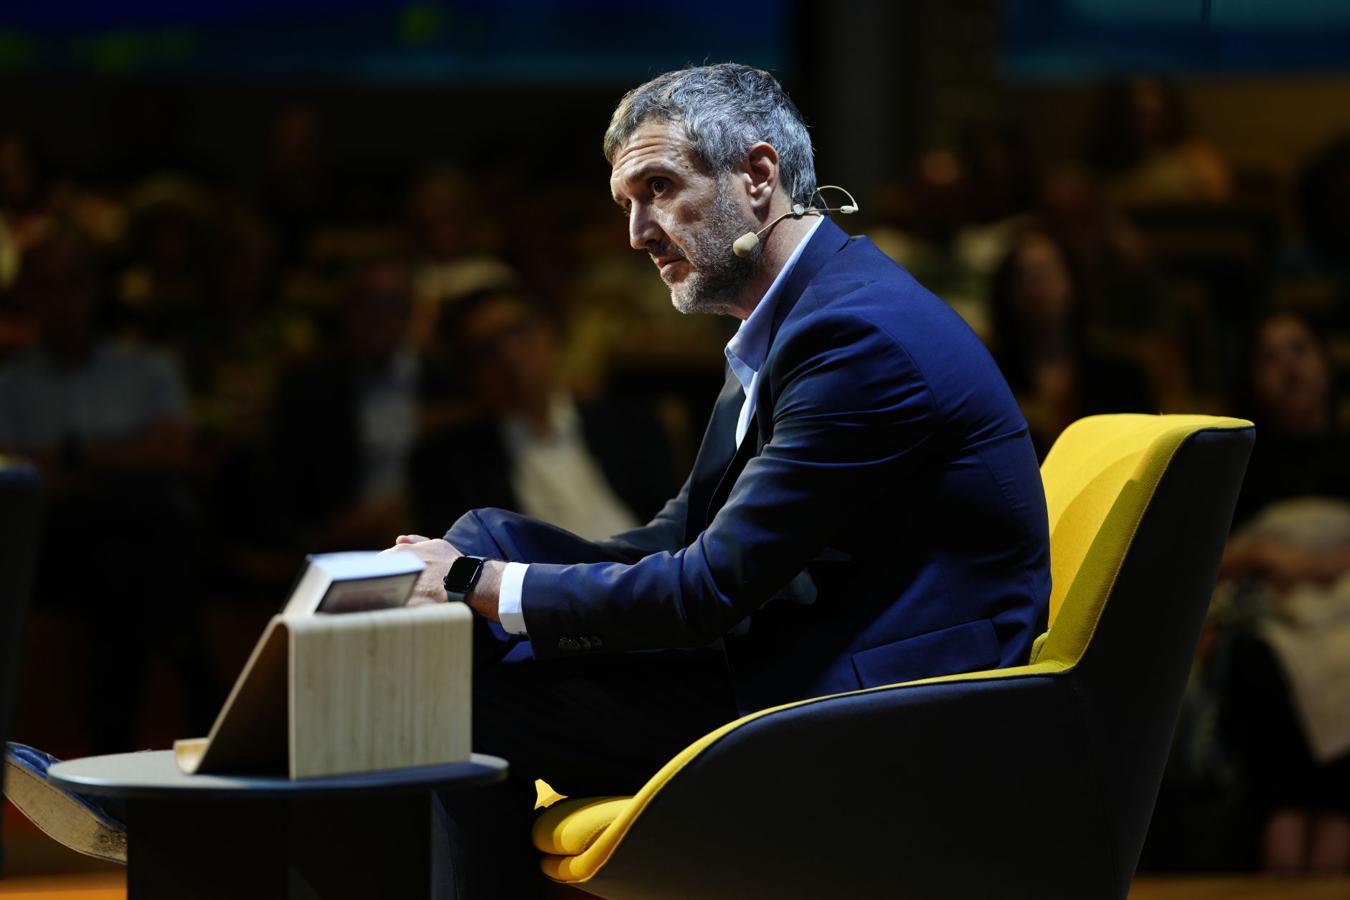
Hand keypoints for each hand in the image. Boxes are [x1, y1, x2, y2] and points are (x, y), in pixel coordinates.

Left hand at [383, 534, 502, 621]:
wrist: (466, 581)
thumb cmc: (451, 562)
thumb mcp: (435, 544)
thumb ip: (415, 541)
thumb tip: (398, 539)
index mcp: (401, 552)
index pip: (379, 561)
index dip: (382, 569)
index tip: (386, 575)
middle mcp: (398, 567)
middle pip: (379, 576)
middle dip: (383, 581)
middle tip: (391, 588)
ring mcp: (401, 585)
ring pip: (384, 592)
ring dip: (387, 594)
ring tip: (396, 600)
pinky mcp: (408, 603)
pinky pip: (393, 607)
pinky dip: (393, 608)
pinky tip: (398, 611)